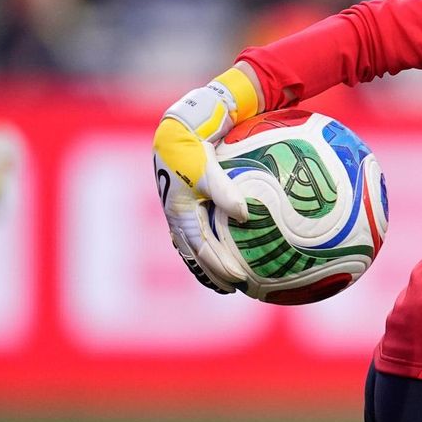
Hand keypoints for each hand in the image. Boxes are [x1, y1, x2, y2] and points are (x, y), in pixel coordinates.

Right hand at [153, 69, 257, 292]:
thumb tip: (245, 215)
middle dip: (214, 273)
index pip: (203, 250)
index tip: (238, 280)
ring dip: (208, 265)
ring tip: (225, 279)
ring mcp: (178, 214)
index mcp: (181, 214)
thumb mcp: (208, 170)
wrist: (176, 133)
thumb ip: (225, 193)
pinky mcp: (184, 207)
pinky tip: (222, 251)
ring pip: (193, 249)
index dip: (219, 267)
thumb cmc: (192, 150)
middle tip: (235, 288)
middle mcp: (177, 219)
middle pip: (196, 256)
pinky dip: (207, 248)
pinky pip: (195, 235)